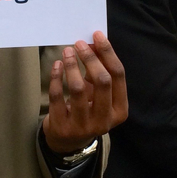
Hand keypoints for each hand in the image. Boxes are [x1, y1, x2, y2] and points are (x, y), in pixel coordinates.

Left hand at [42, 31, 127, 153]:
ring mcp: (83, 126)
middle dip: (91, 58)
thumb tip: (95, 42)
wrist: (68, 141)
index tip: (97, 36)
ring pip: (78, 88)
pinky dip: (57, 77)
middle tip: (79, 44)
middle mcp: (105, 120)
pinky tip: (57, 66)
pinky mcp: (62, 126)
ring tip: (67, 52)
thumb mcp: (98, 95)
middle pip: (102, 81)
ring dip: (72, 65)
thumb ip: (100, 72)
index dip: (108, 53)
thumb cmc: (87, 110)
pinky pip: (57, 96)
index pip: (118, 76)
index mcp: (120, 110)